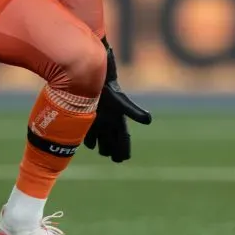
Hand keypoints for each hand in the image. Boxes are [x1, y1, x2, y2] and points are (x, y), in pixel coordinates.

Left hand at [84, 38, 150, 162]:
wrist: (92, 75)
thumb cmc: (108, 88)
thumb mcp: (121, 101)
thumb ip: (133, 111)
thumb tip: (148, 120)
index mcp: (118, 119)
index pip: (123, 137)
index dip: (123, 148)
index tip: (123, 159)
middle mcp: (109, 120)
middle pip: (112, 138)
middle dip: (113, 148)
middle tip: (115, 159)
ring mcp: (98, 117)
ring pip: (101, 135)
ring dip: (101, 144)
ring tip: (103, 152)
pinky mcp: (87, 113)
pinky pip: (88, 129)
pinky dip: (88, 137)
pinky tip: (86, 142)